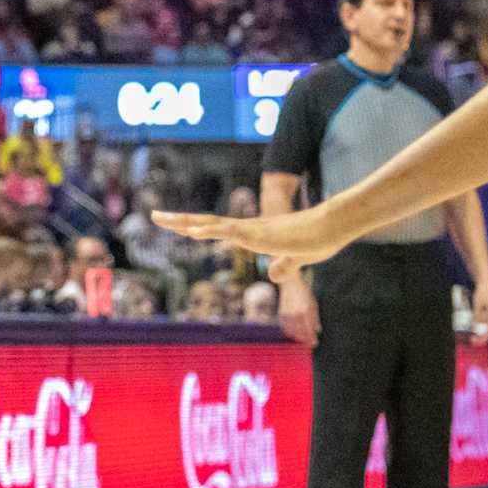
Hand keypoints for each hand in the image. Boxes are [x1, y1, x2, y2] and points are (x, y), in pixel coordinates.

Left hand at [151, 206, 349, 267]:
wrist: (333, 227)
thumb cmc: (317, 239)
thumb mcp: (297, 259)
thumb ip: (285, 265)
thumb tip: (274, 272)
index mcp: (252, 234)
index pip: (217, 229)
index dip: (196, 226)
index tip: (176, 225)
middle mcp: (246, 229)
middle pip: (206, 223)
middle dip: (179, 220)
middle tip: (154, 215)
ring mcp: (251, 230)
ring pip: (211, 224)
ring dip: (185, 222)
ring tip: (161, 218)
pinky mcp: (258, 234)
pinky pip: (228, 232)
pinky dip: (208, 231)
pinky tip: (190, 231)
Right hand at [277, 276, 320, 346]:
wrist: (289, 282)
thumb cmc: (303, 292)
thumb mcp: (313, 303)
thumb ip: (315, 317)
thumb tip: (318, 330)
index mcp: (305, 310)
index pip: (308, 329)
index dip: (311, 337)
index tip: (314, 343)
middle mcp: (295, 313)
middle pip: (300, 332)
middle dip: (305, 339)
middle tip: (310, 343)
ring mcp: (287, 313)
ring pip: (292, 331)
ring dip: (298, 337)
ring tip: (302, 339)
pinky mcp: (281, 313)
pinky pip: (285, 326)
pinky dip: (289, 332)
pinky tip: (293, 334)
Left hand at [471, 281, 487, 344]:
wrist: (486, 283)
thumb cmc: (482, 292)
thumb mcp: (477, 304)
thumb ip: (477, 315)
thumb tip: (475, 327)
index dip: (483, 337)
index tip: (475, 341)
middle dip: (482, 338)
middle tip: (473, 342)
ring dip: (481, 334)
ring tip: (473, 338)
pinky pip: (487, 324)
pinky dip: (481, 329)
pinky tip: (475, 331)